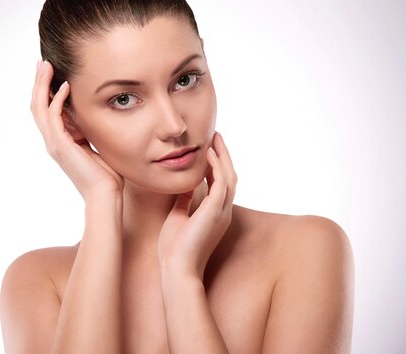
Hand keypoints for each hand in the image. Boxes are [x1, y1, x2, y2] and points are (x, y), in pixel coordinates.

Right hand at [30, 60, 123, 203]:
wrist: (105, 195)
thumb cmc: (107, 175)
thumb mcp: (98, 145)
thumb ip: (92, 131)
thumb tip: (96, 115)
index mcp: (61, 141)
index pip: (47, 110)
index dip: (47, 91)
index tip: (52, 72)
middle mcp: (53, 141)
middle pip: (37, 106)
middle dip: (40, 83)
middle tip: (42, 63)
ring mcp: (54, 144)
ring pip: (39, 108)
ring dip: (42, 85)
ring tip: (46, 66)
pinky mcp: (61, 146)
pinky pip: (53, 118)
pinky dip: (56, 100)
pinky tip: (65, 86)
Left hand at [158, 132, 236, 279]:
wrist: (176, 269)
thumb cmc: (175, 248)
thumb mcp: (179, 216)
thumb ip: (184, 201)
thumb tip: (184, 185)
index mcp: (216, 214)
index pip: (221, 183)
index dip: (217, 164)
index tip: (209, 148)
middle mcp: (223, 212)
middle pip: (230, 176)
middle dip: (224, 155)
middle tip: (216, 136)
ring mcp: (222, 212)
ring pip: (230, 177)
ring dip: (223, 156)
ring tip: (214, 139)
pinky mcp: (215, 212)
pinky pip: (221, 184)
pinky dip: (217, 167)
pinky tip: (208, 155)